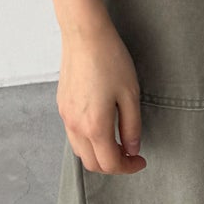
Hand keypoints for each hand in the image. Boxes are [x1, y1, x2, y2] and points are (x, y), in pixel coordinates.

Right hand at [57, 21, 147, 173]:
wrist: (85, 35)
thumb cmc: (110, 60)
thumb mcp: (130, 94)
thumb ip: (132, 126)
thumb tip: (132, 149)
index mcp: (95, 127)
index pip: (110, 163)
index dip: (128, 167)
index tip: (141, 161)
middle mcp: (76, 127)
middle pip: (92, 163)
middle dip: (113, 165)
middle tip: (131, 154)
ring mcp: (65, 117)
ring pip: (80, 151)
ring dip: (99, 154)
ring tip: (117, 141)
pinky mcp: (61, 105)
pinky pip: (73, 135)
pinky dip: (88, 140)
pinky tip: (102, 126)